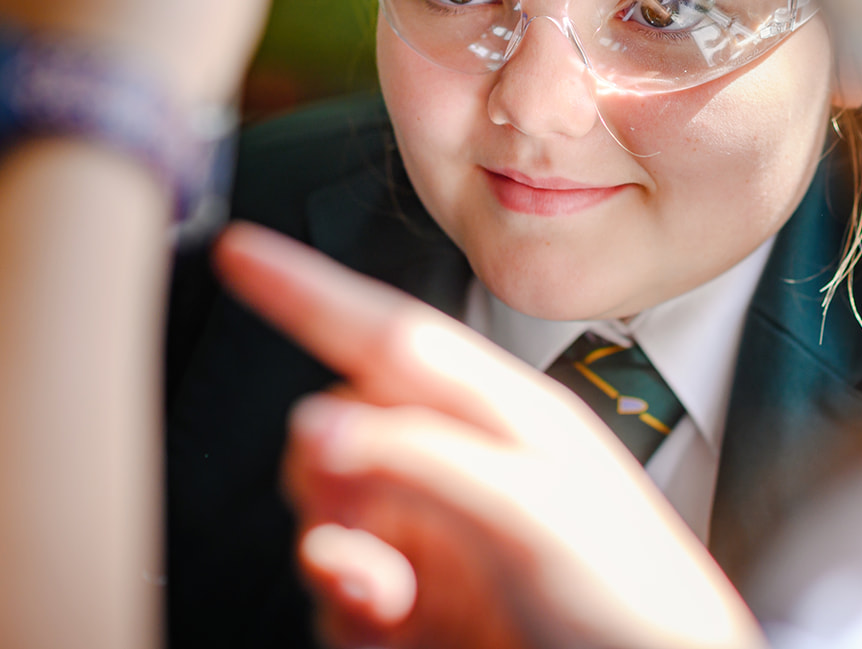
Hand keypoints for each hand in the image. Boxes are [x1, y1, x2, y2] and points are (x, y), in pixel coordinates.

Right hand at [212, 223, 765, 648]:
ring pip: (320, 518)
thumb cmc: (626, 594)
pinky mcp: (412, 608)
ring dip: (333, 556)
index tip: (236, 250)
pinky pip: (330, 594)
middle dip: (321, 473)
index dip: (306, 290)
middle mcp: (453, 465)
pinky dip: (343, 611)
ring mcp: (429, 538)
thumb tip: (317, 424)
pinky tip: (388, 627)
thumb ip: (421, 455)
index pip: (384, 334)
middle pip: (330, 432)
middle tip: (363, 521)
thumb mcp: (530, 506)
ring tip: (390, 596)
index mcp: (491, 413)